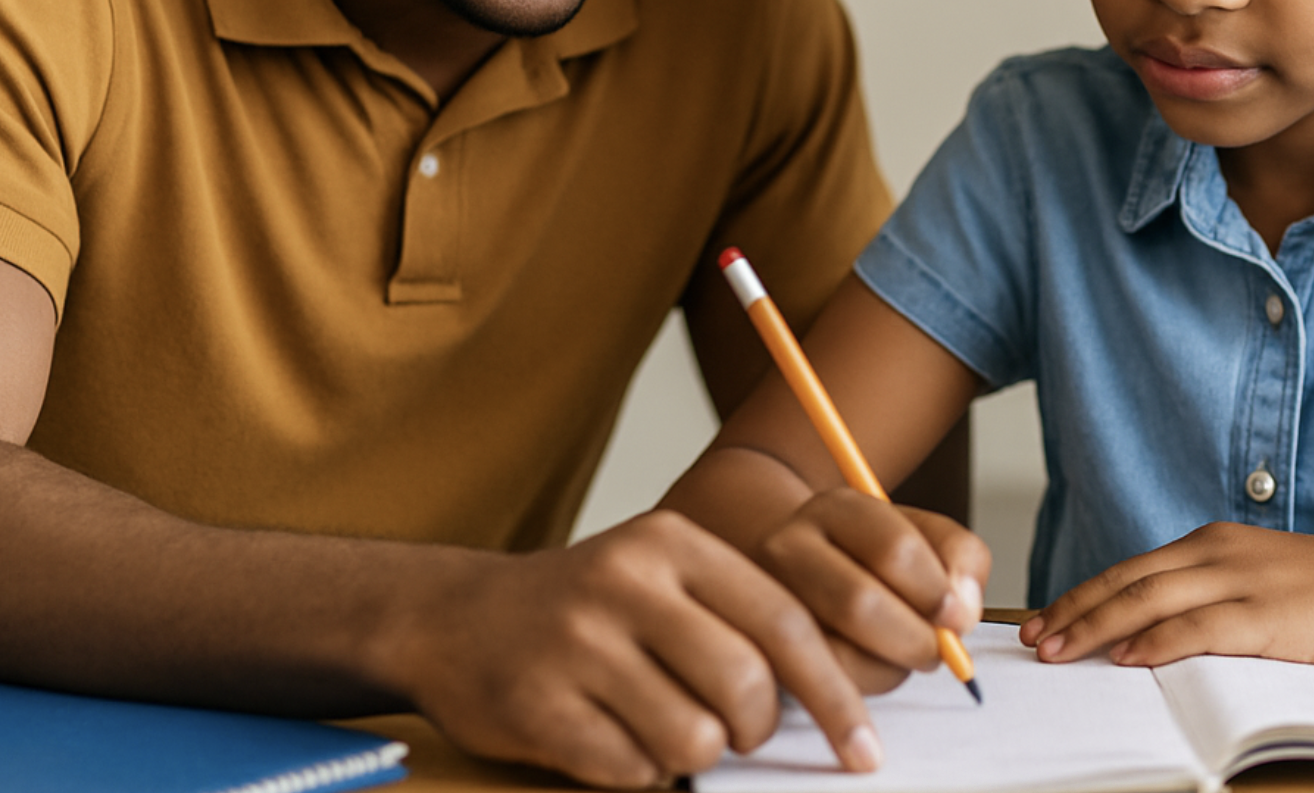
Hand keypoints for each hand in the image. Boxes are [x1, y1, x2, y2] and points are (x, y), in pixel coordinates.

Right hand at [399, 510, 878, 787]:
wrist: (451, 616)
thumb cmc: (585, 607)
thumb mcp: (662, 575)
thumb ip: (741, 616)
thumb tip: (838, 694)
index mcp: (672, 544)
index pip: (786, 625)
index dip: (835, 696)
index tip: (862, 748)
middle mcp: (626, 582)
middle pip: (746, 686)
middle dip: (756, 731)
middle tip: (737, 734)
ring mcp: (577, 644)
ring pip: (694, 738)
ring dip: (693, 754)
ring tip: (662, 727)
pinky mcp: (538, 704)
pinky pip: (631, 770)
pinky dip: (637, 770)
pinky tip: (611, 737)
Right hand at [755, 488, 988, 691]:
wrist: (798, 564)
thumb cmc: (872, 555)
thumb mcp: (921, 534)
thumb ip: (959, 558)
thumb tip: (962, 612)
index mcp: (838, 508)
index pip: (895, 549)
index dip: (937, 591)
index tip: (959, 616)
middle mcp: (790, 547)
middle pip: (859, 604)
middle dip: (916, 638)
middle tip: (940, 649)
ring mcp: (769, 601)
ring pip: (840, 654)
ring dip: (893, 667)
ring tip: (903, 652)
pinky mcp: (766, 650)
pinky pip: (826, 683)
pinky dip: (867, 685)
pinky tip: (873, 663)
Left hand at [1020, 522, 1313, 668]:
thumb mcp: (1269, 578)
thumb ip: (1219, 593)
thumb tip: (1164, 629)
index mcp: (1216, 541)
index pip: (1131, 568)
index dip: (1082, 594)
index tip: (1044, 618)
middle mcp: (1221, 552)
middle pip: (1127, 581)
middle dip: (1072, 611)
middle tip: (1031, 640)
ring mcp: (1246, 581)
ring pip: (1150, 601)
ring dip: (1097, 628)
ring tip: (1059, 651)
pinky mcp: (1272, 616)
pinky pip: (1200, 627)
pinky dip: (1157, 642)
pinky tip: (1127, 658)